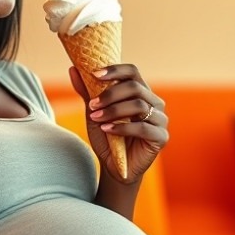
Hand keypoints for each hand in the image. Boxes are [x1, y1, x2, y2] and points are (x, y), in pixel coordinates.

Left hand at [68, 64, 168, 182]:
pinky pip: (143, 127)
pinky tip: (107, 129)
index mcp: (140, 92)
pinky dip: (122, 127)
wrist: (114, 166)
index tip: (95, 74)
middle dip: (110, 94)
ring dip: (114, 111)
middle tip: (93, 104)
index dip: (115, 70)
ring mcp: (160, 119)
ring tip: (97, 118)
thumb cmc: (107, 136)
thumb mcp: (94, 112)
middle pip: (135, 87)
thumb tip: (73, 69)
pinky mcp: (161, 137)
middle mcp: (153, 102)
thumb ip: (87, 91)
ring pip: (139, 105)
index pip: (132, 72)